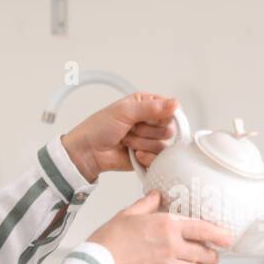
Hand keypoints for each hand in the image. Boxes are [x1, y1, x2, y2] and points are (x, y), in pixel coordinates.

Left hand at [61, 93, 178, 183]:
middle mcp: (150, 122)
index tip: (147, 118)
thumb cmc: (99, 128)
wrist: (88, 152)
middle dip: (147, 131)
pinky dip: (146, 157)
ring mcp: (150, 140)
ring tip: (126, 140)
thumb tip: (175, 103)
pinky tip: (133, 153)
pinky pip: (159, 159)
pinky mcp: (149, 157)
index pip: (170, 109)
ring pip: (163, 145)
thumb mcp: (124, 111)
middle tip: (130, 129)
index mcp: (146, 105)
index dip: (162, 115)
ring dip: (142, 143)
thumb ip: (152, 108)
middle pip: (168, 129)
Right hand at [88, 191, 232, 263]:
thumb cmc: (109, 239)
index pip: (203, 230)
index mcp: (166, 225)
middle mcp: (171, 246)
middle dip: (211, 255)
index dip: (220, 235)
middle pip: (204, 253)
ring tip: (187, 262)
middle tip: (211, 254)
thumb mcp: (128, 213)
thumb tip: (156, 195)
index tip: (228, 238)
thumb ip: (147, 204)